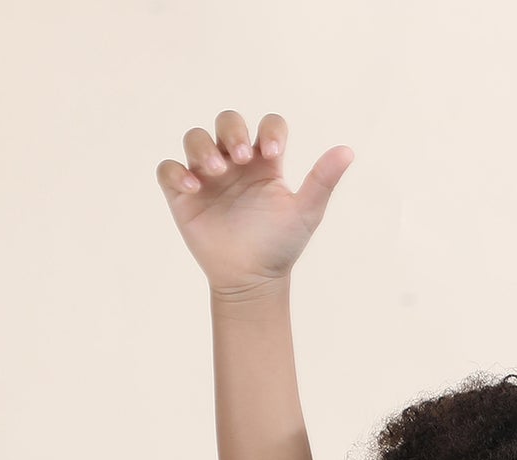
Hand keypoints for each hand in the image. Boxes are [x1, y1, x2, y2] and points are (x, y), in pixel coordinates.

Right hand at [155, 110, 352, 296]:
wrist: (253, 280)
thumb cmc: (280, 246)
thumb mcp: (306, 212)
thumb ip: (322, 180)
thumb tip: (348, 151)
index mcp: (265, 163)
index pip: (267, 125)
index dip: (269, 129)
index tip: (273, 153)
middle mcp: (235, 164)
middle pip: (227, 121)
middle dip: (231, 130)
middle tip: (241, 157)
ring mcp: (207, 176)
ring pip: (195, 139)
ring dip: (202, 147)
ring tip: (217, 172)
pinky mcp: (183, 194)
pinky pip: (168, 169)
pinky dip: (175, 172)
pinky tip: (192, 187)